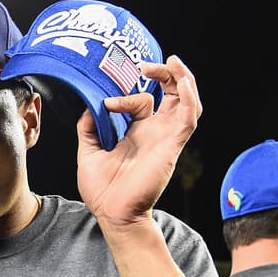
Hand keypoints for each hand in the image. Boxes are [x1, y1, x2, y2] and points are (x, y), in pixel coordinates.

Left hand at [75, 55, 201, 228]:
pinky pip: (189, 117)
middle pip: (172, 94)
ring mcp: (166, 137)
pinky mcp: (172, 145)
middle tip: (147, 65)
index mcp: (137, 132)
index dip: (126, 95)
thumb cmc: (102, 190)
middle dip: (165, 74)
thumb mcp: (88, 152)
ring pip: (186, 101)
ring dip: (182, 79)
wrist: (113, 213)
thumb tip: (89, 107)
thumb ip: (88, 128)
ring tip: (172, 62)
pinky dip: (189, 97)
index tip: (105, 103)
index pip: (142, 101)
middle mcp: (155, 132)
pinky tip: (182, 82)